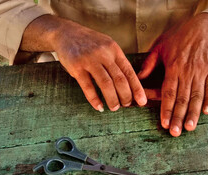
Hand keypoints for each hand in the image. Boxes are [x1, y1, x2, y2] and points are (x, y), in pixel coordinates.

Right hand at [21, 15, 146, 111]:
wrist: (66, 32)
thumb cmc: (90, 43)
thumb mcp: (107, 46)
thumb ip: (117, 62)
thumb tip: (130, 84)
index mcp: (114, 50)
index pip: (129, 72)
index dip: (137, 88)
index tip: (141, 101)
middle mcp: (103, 54)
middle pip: (119, 79)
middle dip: (125, 95)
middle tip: (126, 105)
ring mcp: (89, 60)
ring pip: (105, 83)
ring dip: (112, 99)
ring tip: (114, 108)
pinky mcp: (76, 66)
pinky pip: (87, 86)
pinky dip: (94, 99)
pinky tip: (99, 107)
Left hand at [138, 13, 207, 136]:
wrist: (202, 27)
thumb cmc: (178, 36)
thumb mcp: (159, 46)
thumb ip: (149, 63)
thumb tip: (138, 79)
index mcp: (173, 67)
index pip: (169, 92)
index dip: (167, 109)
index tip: (165, 123)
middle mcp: (187, 71)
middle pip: (182, 98)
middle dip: (179, 117)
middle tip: (176, 132)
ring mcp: (201, 71)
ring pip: (197, 96)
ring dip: (193, 113)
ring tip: (190, 127)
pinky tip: (206, 112)